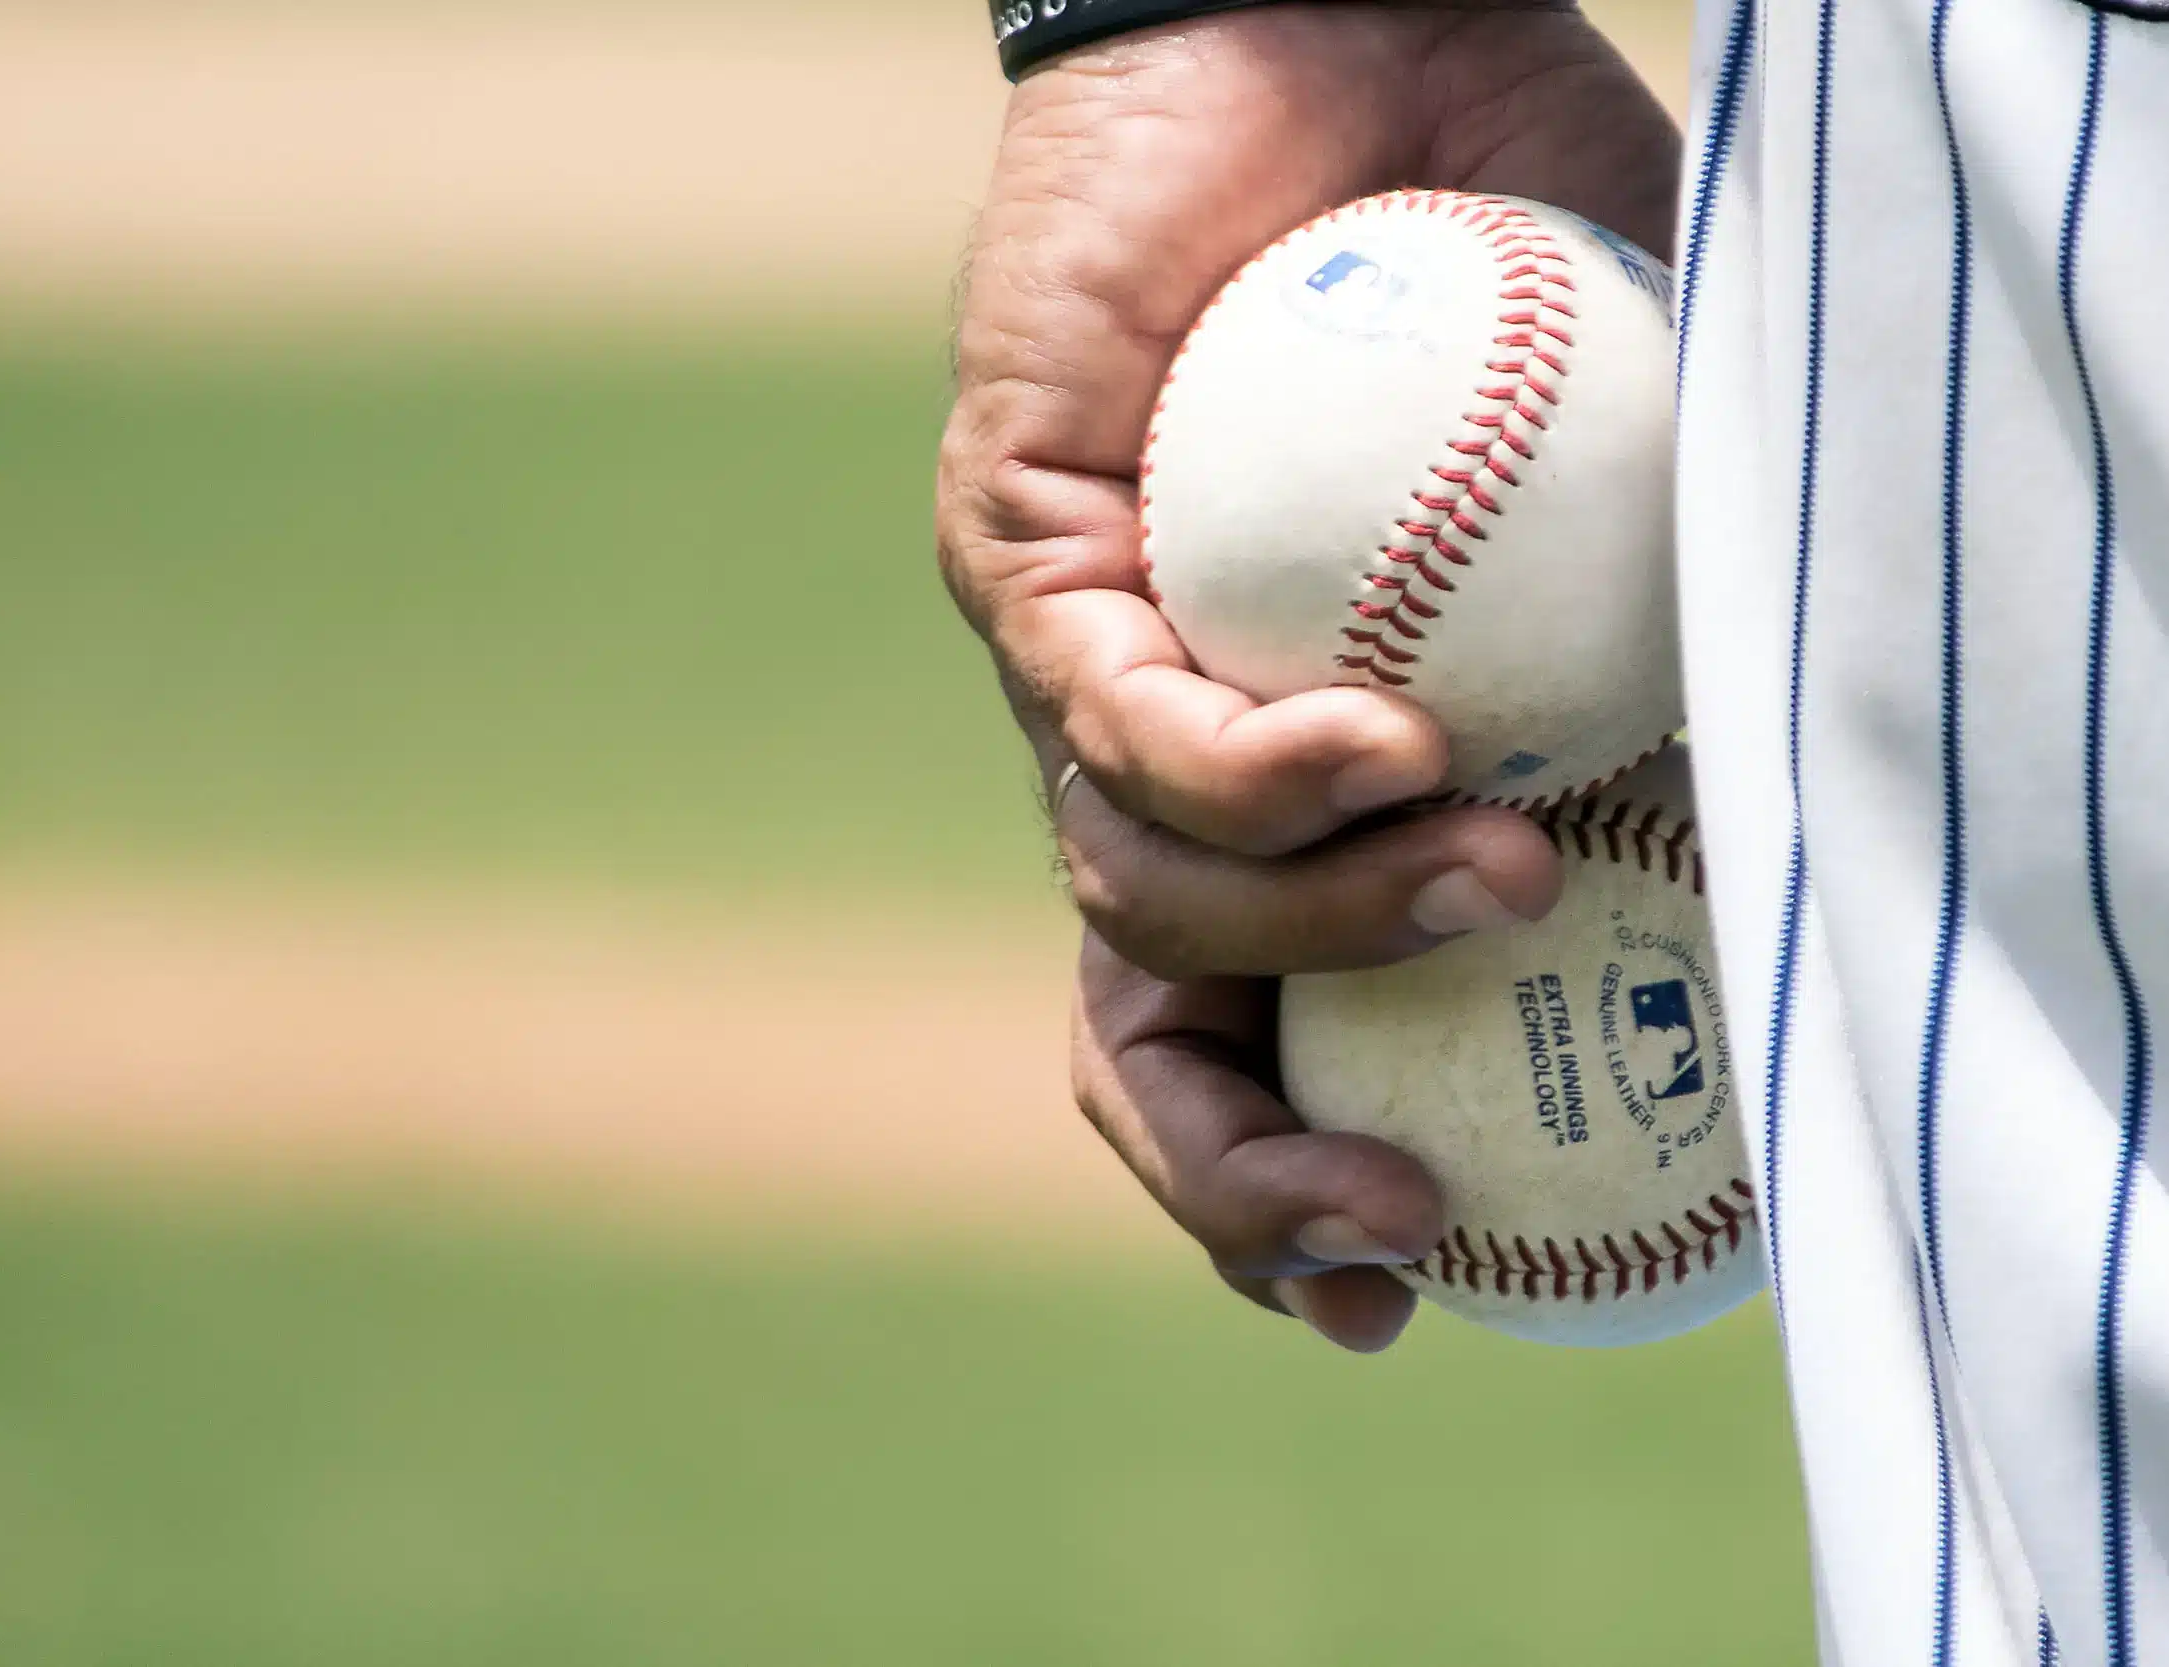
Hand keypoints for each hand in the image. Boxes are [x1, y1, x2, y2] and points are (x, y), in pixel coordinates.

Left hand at [939, 5, 1680, 1344]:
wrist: (1349, 37)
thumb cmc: (1518, 258)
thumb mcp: (1652, 487)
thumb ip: (1697, 646)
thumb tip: (1805, 818)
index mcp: (1281, 784)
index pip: (1247, 1037)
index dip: (1293, 1190)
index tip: (1405, 1287)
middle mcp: (1158, 752)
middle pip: (1141, 1031)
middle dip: (1242, 1174)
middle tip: (1393, 1229)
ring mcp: (1079, 661)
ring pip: (1134, 895)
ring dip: (1325, 931)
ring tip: (1493, 865)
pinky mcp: (1016, 547)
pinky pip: (1108, 715)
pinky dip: (1256, 766)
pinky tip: (1387, 732)